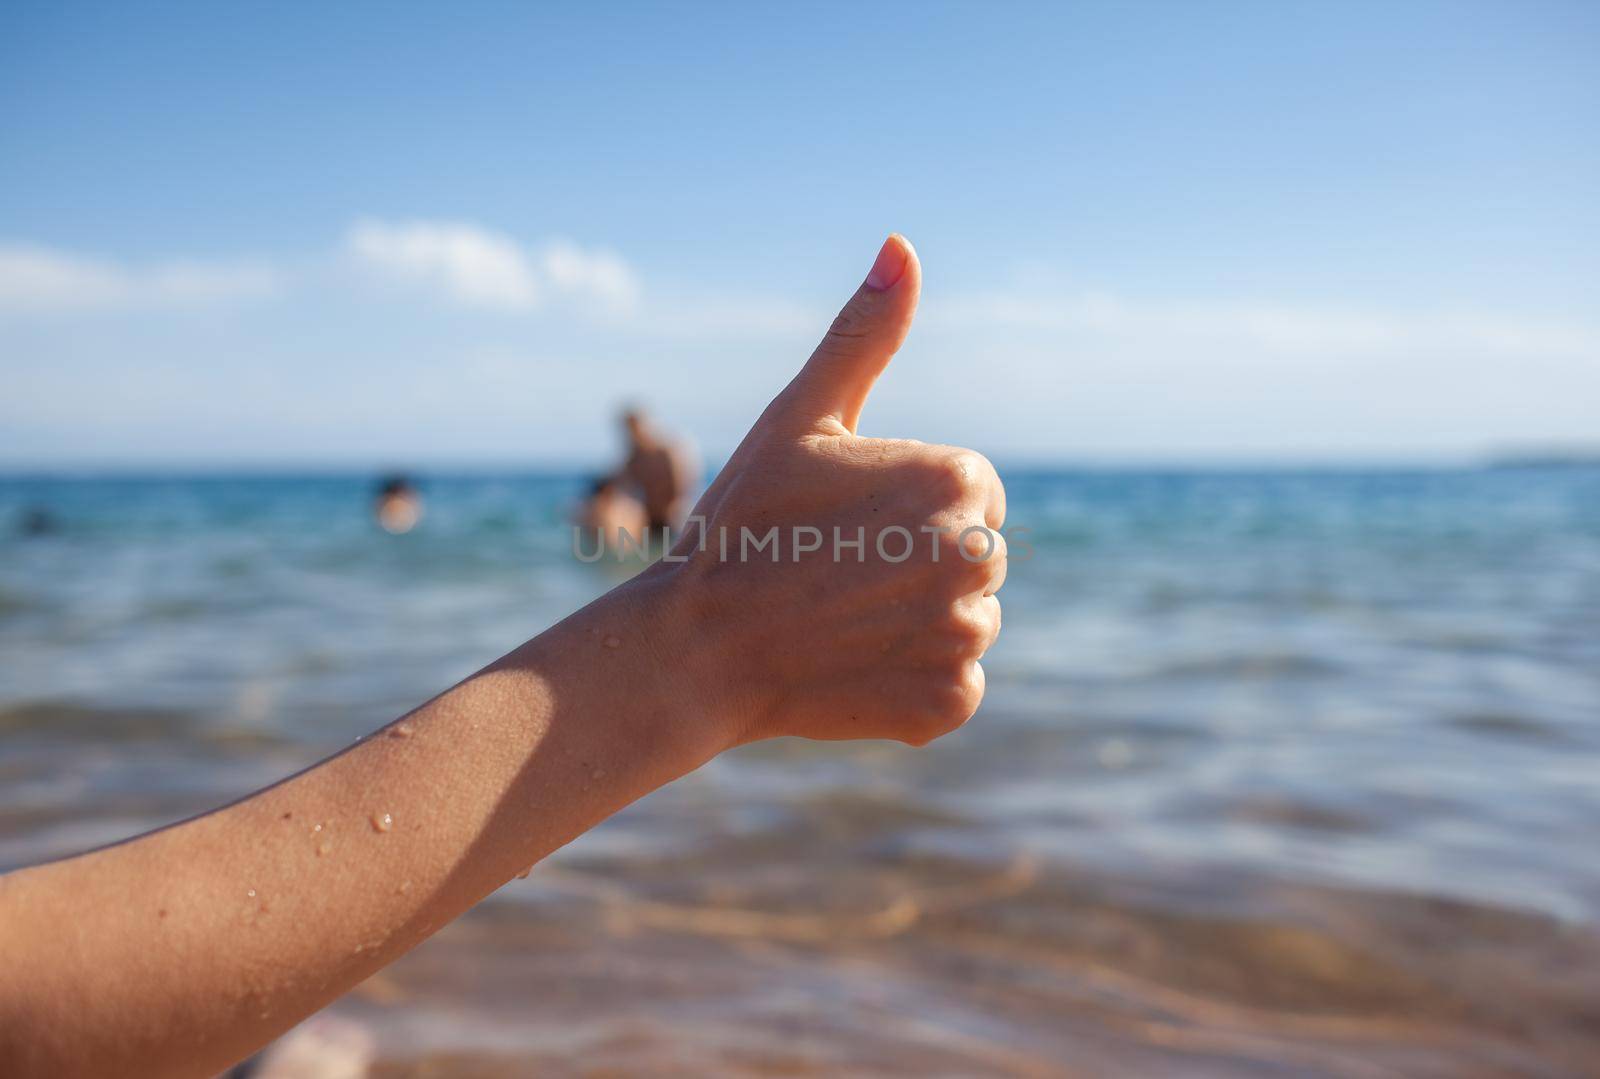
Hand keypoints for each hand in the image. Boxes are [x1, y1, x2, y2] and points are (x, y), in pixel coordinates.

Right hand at [657, 235, 1005, 747]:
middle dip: (918, 563)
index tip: (849, 523)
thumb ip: (862, 335)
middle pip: (975, 555)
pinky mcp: (951, 702)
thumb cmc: (743, 523)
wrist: (696, 646)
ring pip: (966, 620)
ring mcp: (966, 635)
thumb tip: (902, 246)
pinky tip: (853, 666)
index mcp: (957, 480)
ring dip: (917, 623)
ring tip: (842, 619)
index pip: (970, 491)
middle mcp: (979, 555)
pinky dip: (913, 682)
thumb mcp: (800, 417)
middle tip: (838, 572)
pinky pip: (954, 686)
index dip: (906, 505)